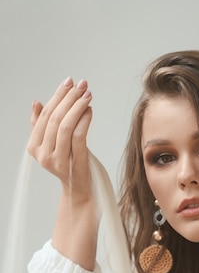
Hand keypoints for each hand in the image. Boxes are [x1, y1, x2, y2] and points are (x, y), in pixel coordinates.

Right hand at [27, 77, 92, 204]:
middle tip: (82, 84)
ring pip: (66, 126)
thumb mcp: (53, 144)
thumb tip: (36, 103)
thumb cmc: (68, 164)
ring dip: (78, 107)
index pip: (45, 115)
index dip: (57, 96)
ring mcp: (57, 161)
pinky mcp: (74, 163)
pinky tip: (90, 110)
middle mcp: (42, 155)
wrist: (80, 190)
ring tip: (88, 95)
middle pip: (55, 119)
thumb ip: (41, 126)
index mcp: (33, 148)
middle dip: (69, 98)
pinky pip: (78, 136)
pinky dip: (84, 120)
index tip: (69, 82)